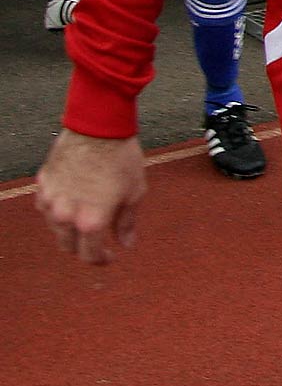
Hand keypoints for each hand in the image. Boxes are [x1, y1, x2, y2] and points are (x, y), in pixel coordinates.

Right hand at [37, 130, 146, 263]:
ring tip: (87, 217)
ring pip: (56, 227)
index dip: (100, 260)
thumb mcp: (134, 192)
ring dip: (70, 229)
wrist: (98, 126)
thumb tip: (126, 244)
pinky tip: (72, 201)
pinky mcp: (42, 185)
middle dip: (84, 247)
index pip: (89, 255)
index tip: (110, 257)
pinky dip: (58, 209)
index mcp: (91, 222)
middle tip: (98, 240)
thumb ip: (127, 223)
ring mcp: (50, 200)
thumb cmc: (121, 158)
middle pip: (68, 245)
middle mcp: (65, 216)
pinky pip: (47, 206)